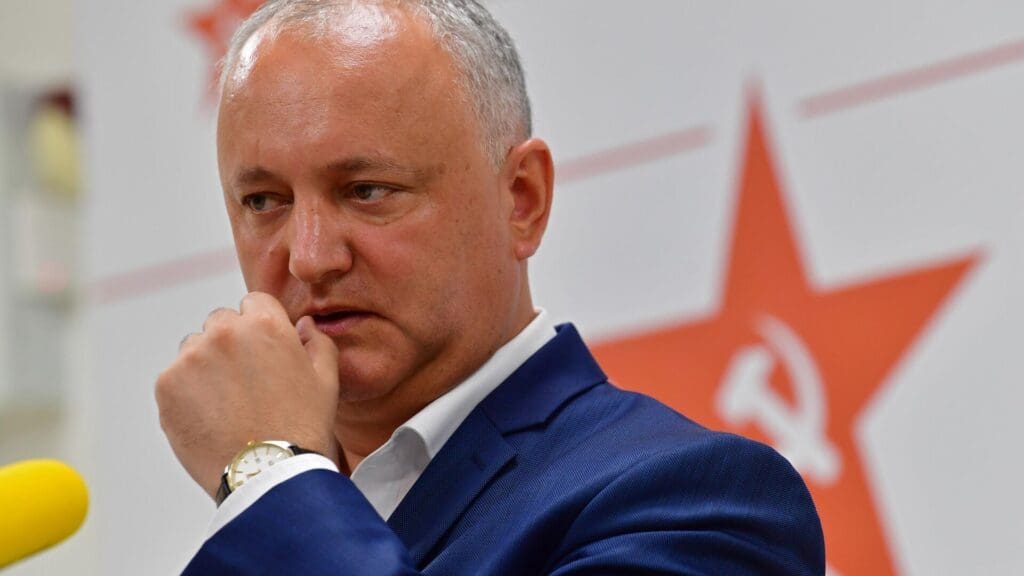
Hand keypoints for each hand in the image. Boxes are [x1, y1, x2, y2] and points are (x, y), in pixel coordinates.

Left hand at [155, 292, 339, 498]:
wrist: (267, 475)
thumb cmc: (302, 428)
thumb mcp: (326, 380)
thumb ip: (317, 342)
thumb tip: (303, 324)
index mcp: (265, 324)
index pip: (254, 302)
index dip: (261, 327)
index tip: (263, 353)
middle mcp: (224, 332)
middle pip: (221, 322)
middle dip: (231, 344)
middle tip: (244, 383)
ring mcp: (191, 358)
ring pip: (194, 349)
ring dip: (205, 367)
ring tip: (226, 405)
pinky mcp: (167, 385)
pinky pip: (175, 378)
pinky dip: (187, 394)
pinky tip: (210, 418)